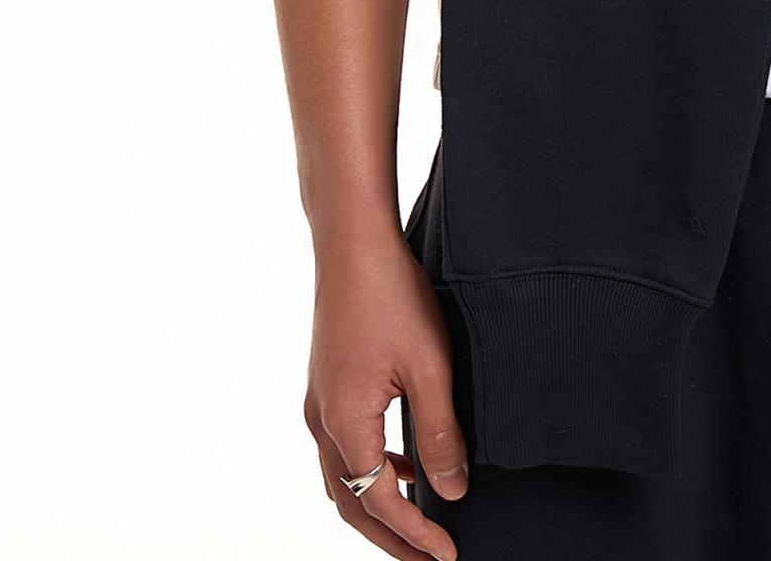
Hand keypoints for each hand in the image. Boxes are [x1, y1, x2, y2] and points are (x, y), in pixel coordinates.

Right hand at [304, 228, 468, 555]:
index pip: (379, 503)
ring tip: (419, 523)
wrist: (352, 242)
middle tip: (428, 560)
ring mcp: (318, 402)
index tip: (447, 556)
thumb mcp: (430, 367)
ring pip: (342, 478)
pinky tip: (405, 463)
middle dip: (390, 538)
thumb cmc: (392, 295)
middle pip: (351, 503)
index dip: (414, 535)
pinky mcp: (326, 384)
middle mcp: (321, 421)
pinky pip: (343, 447)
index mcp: (345, 424)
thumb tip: (452, 492)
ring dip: (377, 506)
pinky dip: (371, 470)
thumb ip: (440, 434)